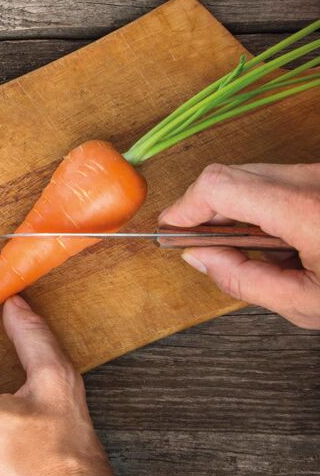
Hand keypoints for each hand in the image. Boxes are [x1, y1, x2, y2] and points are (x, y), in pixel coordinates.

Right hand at [159, 163, 319, 328]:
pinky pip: (273, 178)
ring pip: (247, 175)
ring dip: (233, 209)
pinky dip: (259, 205)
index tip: (170, 228)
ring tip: (248, 248)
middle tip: (201, 245)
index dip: (184, 207)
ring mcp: (317, 173)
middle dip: (204, 211)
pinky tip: (276, 238)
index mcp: (306, 211)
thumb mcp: (307, 303)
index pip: (218, 187)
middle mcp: (311, 181)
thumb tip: (199, 257)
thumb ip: (243, 280)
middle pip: (227, 177)